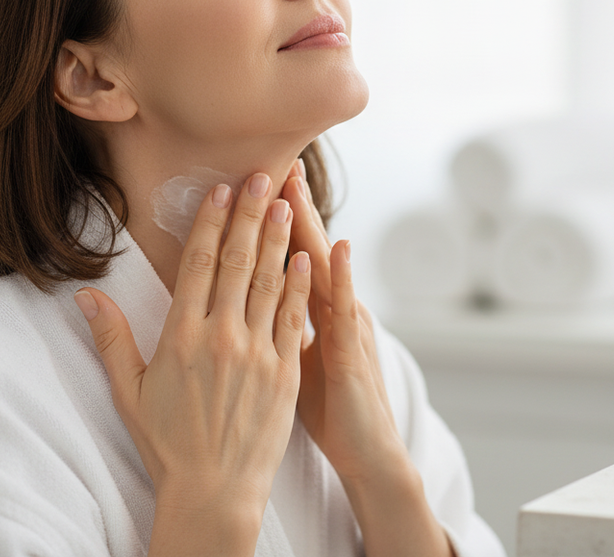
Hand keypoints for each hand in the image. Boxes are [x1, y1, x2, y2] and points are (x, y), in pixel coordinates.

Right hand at [74, 175, 310, 555]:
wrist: (214, 493)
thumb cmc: (168, 444)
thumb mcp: (130, 391)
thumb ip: (111, 339)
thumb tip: (84, 296)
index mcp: (181, 337)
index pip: (197, 265)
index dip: (211, 222)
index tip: (221, 190)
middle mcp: (221, 338)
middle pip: (237, 262)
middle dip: (249, 214)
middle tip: (262, 175)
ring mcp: (257, 354)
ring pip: (269, 282)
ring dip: (277, 237)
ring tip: (286, 200)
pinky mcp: (286, 372)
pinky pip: (292, 317)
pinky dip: (299, 283)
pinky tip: (303, 254)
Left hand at [282, 163, 407, 484]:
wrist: (369, 452)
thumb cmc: (332, 409)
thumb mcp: (298, 361)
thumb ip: (278, 326)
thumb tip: (244, 304)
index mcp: (311, 312)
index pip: (285, 256)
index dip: (268, 221)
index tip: (250, 183)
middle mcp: (331, 310)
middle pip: (305, 249)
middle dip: (287, 207)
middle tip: (274, 161)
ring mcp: (346, 328)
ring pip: (324, 269)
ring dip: (310, 228)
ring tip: (295, 189)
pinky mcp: (352, 354)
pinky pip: (345, 311)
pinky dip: (343, 278)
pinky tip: (338, 249)